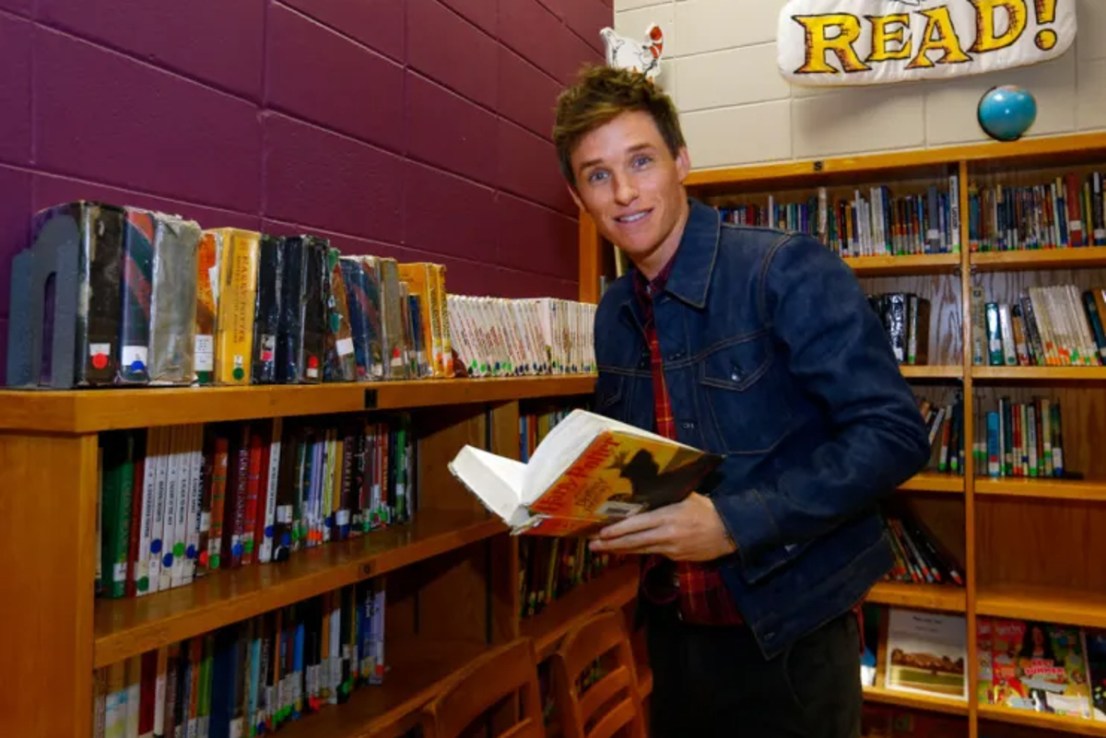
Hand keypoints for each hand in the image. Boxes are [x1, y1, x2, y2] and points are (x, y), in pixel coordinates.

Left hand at [589, 493, 736, 561]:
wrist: (730, 532)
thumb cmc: (708, 509)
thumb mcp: (687, 496)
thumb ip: (666, 496)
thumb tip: (646, 490)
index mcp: (669, 516)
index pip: (638, 524)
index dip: (618, 530)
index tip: (601, 532)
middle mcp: (667, 534)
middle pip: (634, 541)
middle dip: (611, 544)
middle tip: (592, 545)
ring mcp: (671, 548)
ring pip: (640, 550)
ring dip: (620, 550)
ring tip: (602, 550)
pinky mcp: (676, 557)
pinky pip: (653, 553)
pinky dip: (637, 551)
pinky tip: (625, 551)